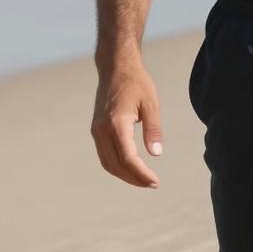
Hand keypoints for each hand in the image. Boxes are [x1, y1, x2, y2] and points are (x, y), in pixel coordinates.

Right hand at [90, 59, 163, 188]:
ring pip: (108, 163)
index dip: (141, 173)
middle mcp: (102, 130)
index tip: (155, 182)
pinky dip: (116, 166)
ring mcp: (96, 130)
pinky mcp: (96, 129)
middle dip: (134, 178)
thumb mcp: (151, 103)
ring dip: (124, 175)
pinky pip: (104, 155)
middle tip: (152, 183)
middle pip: (116, 165)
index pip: (128, 158)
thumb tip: (156, 154)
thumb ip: (154, 129)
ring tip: (143, 179)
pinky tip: (130, 167)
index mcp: (117, 123)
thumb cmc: (137, 83)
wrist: (115, 67)